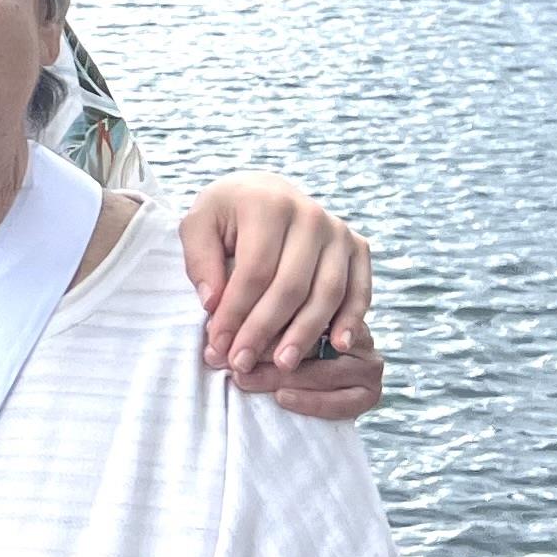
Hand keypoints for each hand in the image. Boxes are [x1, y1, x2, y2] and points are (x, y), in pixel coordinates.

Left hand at [181, 177, 371, 379]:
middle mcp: (310, 215)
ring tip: (282, 365)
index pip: (254, 271)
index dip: (235, 313)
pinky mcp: (357, 246)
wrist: (265, 191)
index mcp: (268, 204)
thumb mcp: (198, 225)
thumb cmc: (226, 214)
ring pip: (326, 292)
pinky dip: (351, 318)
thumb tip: (213, 304)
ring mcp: (338, 231)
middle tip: (243, 363)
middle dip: (264, 330)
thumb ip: (200, 262)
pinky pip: (358, 288)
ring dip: (305, 334)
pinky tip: (338, 345)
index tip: (218, 346)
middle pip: (291, 286)